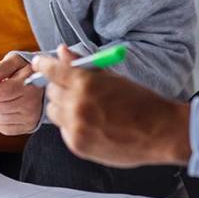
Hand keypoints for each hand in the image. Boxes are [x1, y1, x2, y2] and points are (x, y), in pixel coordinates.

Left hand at [0, 53, 43, 135]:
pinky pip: (5, 129)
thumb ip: (1, 67)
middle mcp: (32, 104)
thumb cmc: (27, 70)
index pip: (3, 93)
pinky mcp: (29, 126)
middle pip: (0, 107)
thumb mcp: (16, 61)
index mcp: (29, 85)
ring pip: (1, 118)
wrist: (46, 83)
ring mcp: (31, 117)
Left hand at [33, 45, 191, 167]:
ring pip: (54, 113)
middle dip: (58, 87)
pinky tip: (90, 123)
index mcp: (85, 83)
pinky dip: (71, 125)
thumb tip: (62, 51)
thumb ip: (83, 65)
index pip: (52, 70)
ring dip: (63, 107)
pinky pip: (64, 130)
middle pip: (51, 92)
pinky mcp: (78, 145)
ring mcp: (76, 127)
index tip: (39, 62)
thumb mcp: (112, 76)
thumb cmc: (140, 102)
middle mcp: (76, 105)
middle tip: (71, 87)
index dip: (43, 65)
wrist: (159, 132)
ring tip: (83, 107)